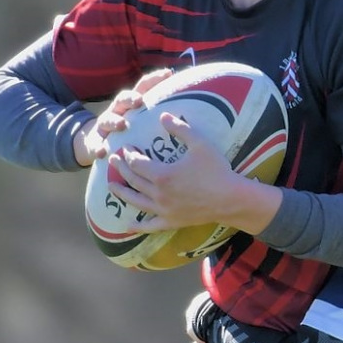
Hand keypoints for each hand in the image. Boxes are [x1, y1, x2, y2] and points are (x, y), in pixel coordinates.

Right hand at [73, 69, 173, 164]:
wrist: (101, 143)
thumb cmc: (135, 132)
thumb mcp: (149, 121)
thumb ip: (167, 113)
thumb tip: (198, 103)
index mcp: (134, 103)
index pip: (144, 87)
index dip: (155, 79)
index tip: (168, 74)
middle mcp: (119, 110)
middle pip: (123, 99)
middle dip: (131, 98)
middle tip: (139, 101)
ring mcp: (106, 125)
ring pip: (107, 120)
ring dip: (114, 121)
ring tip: (122, 125)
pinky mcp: (97, 140)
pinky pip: (95, 144)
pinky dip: (97, 147)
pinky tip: (101, 152)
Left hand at [105, 112, 239, 230]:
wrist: (231, 199)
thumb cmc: (217, 170)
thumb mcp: (200, 144)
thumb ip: (180, 129)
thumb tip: (163, 116)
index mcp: (162, 174)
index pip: (136, 163)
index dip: (128, 155)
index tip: (125, 149)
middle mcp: (158, 193)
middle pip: (133, 180)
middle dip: (121, 169)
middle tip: (113, 161)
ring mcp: (164, 210)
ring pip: (136, 201)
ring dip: (121, 193)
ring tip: (111, 186)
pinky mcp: (172, 221)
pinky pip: (151, 226)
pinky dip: (138, 226)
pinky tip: (129, 226)